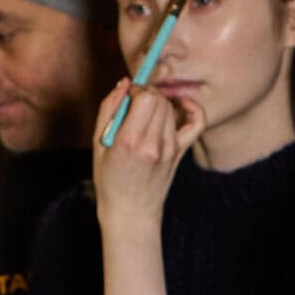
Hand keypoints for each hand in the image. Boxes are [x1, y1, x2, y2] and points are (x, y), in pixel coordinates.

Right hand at [93, 79, 203, 231]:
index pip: (145, 98)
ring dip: (159, 104)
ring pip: (170, 108)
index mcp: (128, 142)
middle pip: (159, 100)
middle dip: (146, 95)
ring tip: (146, 117)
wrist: (131, 212)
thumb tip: (124, 82)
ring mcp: (170, 149)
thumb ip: (109, 109)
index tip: (127, 98)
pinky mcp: (181, 153)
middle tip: (134, 106)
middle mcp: (153, 145)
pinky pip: (196, 121)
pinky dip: (191, 108)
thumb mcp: (98, 144)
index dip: (136, 90)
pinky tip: (181, 104)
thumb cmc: (109, 179)